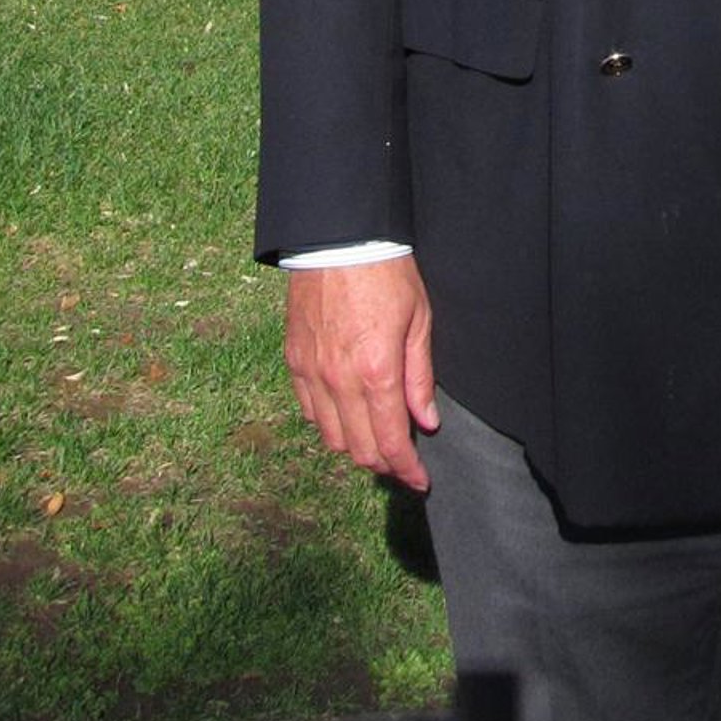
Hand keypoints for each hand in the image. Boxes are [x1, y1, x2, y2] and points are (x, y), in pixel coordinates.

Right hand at [284, 255, 437, 489]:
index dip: (407, 470)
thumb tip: (426, 421)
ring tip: (377, 438)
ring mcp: (312, 373)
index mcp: (376, 371)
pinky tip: (347, 414)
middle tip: (403, 461)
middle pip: (359, 450)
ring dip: (356, 447)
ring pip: (331, 438)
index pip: (390, 442)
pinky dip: (329, 424)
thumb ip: (420, 376)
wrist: (338, 239)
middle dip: (385, 464)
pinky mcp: (294, 362)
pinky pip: (310, 412)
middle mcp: (340, 380)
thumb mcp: (419, 320)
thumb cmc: (386, 273)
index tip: (421, 481)